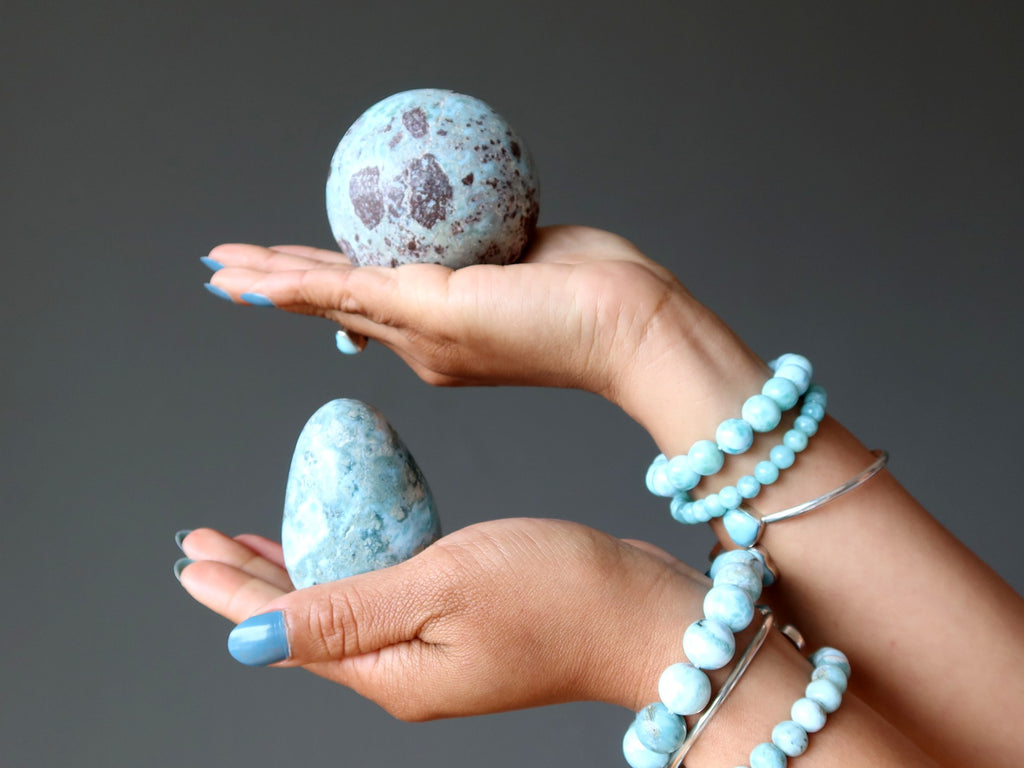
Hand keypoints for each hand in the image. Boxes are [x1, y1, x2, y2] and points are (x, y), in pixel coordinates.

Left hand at [177, 518, 708, 719]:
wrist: (642, 614)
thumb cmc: (557, 594)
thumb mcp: (440, 589)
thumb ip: (345, 613)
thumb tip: (250, 640)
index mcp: (390, 671)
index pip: (286, 631)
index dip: (232, 591)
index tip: (189, 554)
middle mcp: (404, 672)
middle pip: (305, 625)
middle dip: (250, 581)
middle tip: (201, 540)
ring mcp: (434, 655)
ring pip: (340, 611)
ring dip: (296, 573)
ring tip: (252, 545)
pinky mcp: (460, 631)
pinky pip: (381, 600)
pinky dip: (348, 570)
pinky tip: (344, 550)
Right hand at [204, 226, 749, 410]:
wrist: (628, 324)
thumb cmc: (594, 290)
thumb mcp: (524, 261)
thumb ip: (485, 251)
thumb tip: (464, 232)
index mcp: (446, 337)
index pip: (372, 304)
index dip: (325, 288)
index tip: (294, 274)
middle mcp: (424, 347)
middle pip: (335, 308)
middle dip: (278, 292)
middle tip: (227, 277)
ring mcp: (421, 337)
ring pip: (326, 302)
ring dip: (267, 286)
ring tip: (218, 273)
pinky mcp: (427, 316)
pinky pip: (342, 291)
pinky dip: (290, 284)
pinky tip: (246, 281)